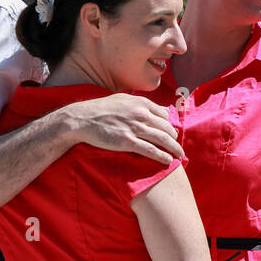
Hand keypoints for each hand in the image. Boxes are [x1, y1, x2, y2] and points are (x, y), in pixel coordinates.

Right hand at [66, 93, 182, 162]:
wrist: (81, 119)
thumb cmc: (100, 109)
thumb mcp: (122, 99)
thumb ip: (139, 103)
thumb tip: (155, 109)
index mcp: (141, 103)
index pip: (164, 114)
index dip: (170, 125)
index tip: (173, 133)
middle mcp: (141, 114)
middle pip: (166, 128)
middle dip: (174, 139)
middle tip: (178, 147)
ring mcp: (135, 128)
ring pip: (162, 139)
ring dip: (174, 149)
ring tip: (179, 156)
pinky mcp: (128, 142)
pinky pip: (151, 150)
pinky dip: (162, 156)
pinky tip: (168, 161)